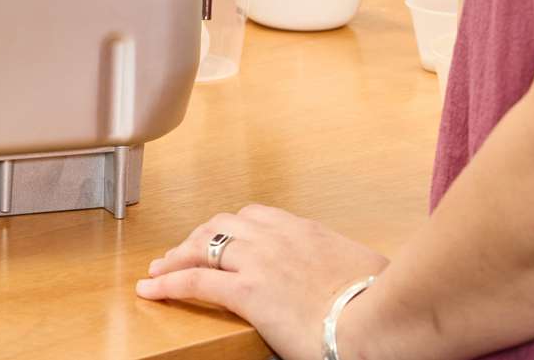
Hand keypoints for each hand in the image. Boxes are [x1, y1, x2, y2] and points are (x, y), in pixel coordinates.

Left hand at [136, 204, 388, 359]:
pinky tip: (150, 289)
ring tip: (160, 267)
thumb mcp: (366, 270)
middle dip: (199, 236)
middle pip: (223, 224)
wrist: (380, 317)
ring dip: (177, 255)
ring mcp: (258, 262)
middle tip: (184, 250)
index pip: (257, 216)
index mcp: (305, 231)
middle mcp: (276, 238)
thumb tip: (359, 279)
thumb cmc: (383, 299)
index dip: (233, 225)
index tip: (225, 235)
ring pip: (203, 246)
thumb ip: (347, 267)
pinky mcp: (246, 292)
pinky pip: (194, 282)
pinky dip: (167, 283)